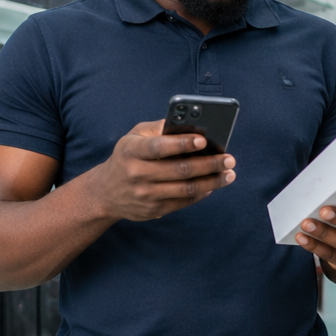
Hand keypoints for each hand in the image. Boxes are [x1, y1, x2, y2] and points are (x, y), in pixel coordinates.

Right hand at [81, 120, 235, 221]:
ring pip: (186, 189)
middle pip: (179, 170)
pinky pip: (183, 202)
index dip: (182, 144)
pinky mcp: (153, 210)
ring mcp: (145, 195)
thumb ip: (159, 128)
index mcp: (132, 151)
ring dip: (212, 182)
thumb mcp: (134, 136)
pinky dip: (201, 194)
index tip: (204, 140)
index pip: (159, 147)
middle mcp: (137, 174)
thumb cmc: (126, 157)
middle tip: (229, 159)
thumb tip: (190, 125)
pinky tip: (213, 185)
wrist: (105, 192)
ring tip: (229, 174)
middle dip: (209, 164)